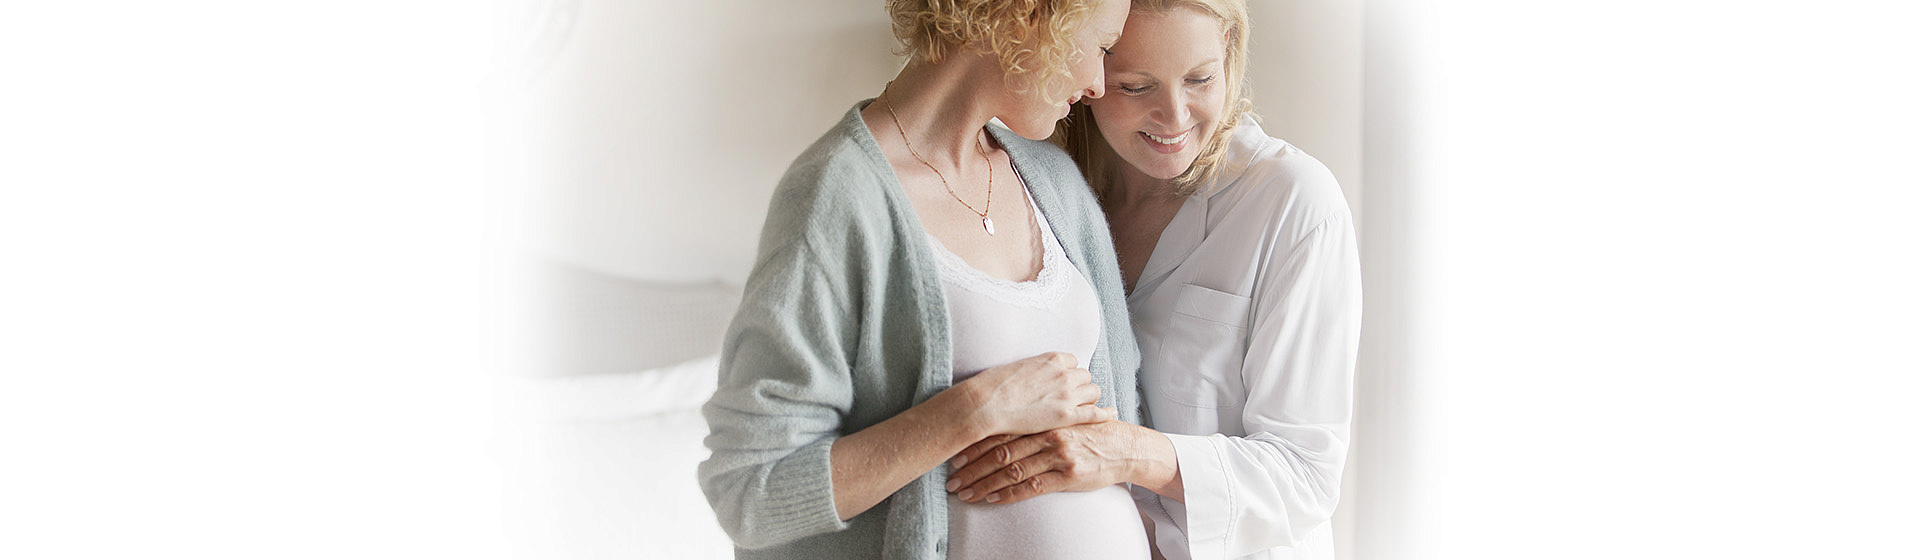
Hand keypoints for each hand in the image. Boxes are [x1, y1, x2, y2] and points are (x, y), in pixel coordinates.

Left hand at [945, 420, 1158, 504]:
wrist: (1124, 446)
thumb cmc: (1088, 432)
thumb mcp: (1061, 419)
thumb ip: (1034, 423)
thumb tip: (1000, 428)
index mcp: (1041, 419)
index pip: (1000, 431)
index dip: (974, 444)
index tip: (953, 456)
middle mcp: (1046, 434)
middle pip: (999, 451)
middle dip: (972, 467)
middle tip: (951, 479)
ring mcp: (1057, 455)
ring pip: (1011, 470)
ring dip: (984, 484)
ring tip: (964, 493)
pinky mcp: (1068, 475)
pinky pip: (1031, 486)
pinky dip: (1008, 494)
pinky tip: (991, 499)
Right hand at [953, 352, 1113, 436]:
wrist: (986, 404)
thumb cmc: (995, 386)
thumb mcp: (1019, 366)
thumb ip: (1036, 368)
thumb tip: (1038, 374)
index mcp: (1052, 358)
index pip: (1074, 362)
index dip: (1069, 374)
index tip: (1063, 383)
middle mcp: (1064, 374)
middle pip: (1086, 377)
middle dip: (1080, 386)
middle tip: (1071, 398)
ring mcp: (1067, 395)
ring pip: (1093, 392)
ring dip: (1088, 399)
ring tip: (1080, 408)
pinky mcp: (1067, 416)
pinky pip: (1095, 413)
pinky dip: (1105, 414)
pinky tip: (1110, 415)